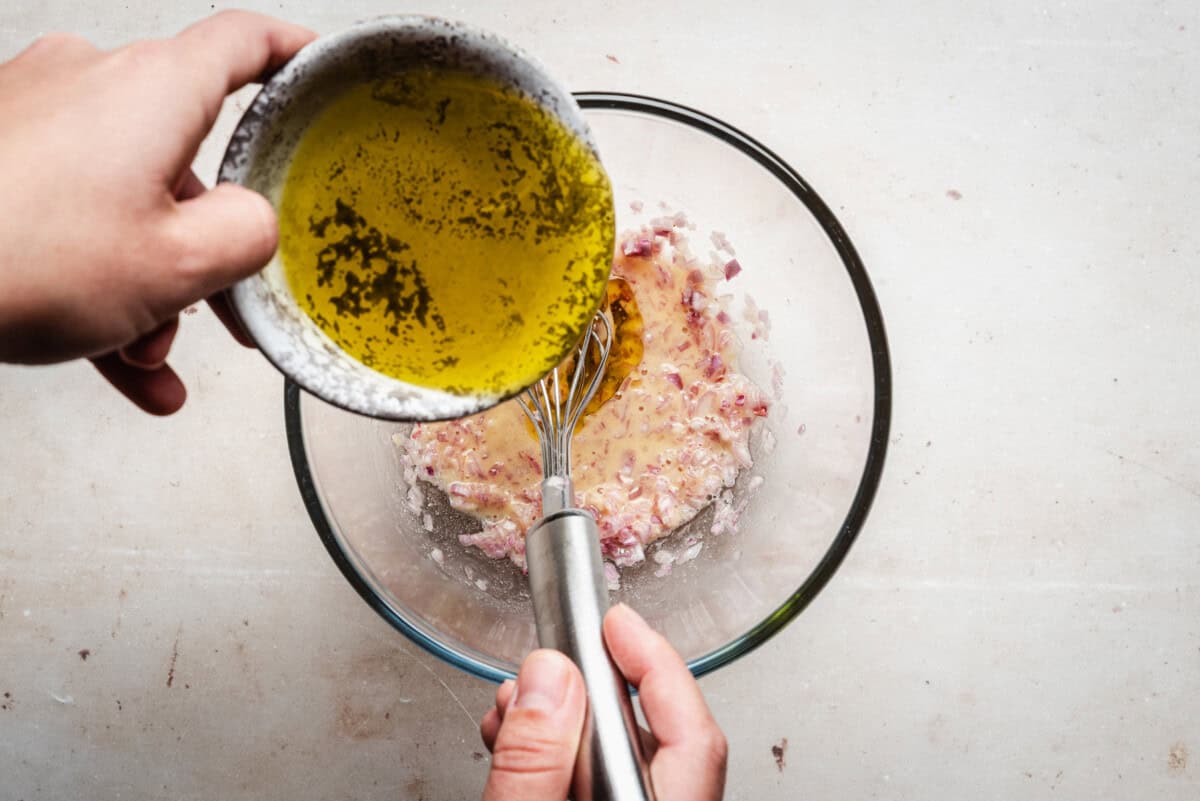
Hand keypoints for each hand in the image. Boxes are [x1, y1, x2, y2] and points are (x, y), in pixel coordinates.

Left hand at [0, 11, 315, 413]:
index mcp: (152, 91)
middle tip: (224, 308)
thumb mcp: (180, 264)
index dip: (290, 53)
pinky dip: (94, 280)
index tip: (311, 66)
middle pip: (181, 156)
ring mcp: (32, 116)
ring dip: (145, 283)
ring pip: (120, 200)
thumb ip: (250, 235)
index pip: (244, 43)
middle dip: (204, 245)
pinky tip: (115, 360)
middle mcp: (90, 85)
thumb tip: (252, 221)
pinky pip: (65, 214)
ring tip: (145, 356)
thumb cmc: (18, 257)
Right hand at [479, 603, 726, 800]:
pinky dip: (554, 754)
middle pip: (651, 735)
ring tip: (512, 707)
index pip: (692, 732)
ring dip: (560, 722)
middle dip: (589, 687)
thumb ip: (535, 761)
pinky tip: (515, 743)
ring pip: (615, 758)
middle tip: (549, 659)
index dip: (656, 663)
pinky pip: (591, 784)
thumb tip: (549, 676)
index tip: (618, 621)